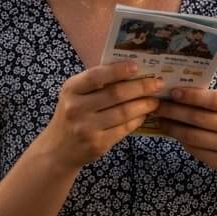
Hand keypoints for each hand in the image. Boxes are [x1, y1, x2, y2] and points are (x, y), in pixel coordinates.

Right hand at [39, 62, 163, 172]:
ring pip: (123, 113)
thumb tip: (133, 69)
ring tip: (155, 100)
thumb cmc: (73, 114)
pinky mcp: (98, 144)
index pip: (97, 76)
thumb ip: (97, 82)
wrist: (58, 149)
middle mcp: (76, 108)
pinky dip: (137, 120)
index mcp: (71, 89)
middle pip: (116, 94)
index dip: (118, 71)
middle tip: (158, 83)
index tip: (137, 66)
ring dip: (144, 105)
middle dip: (141, 87)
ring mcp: (86, 128)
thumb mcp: (76, 94)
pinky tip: (144, 114)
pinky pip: (124, 129)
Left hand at [154, 88, 216, 177]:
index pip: (212, 99)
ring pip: (193, 136)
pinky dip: (182, 142)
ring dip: (173, 128)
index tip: (172, 92)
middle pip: (198, 118)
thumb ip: (213, 101)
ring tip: (161, 121)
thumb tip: (180, 93)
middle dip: (174, 111)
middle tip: (157, 107)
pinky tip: (175, 135)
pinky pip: (196, 151)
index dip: (190, 96)